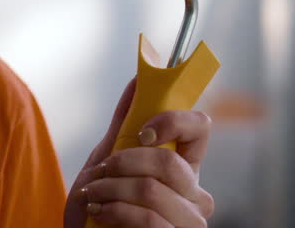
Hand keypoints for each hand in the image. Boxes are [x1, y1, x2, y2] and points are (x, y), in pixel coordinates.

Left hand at [63, 78, 214, 227]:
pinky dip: (113, 211)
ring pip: (152, 190)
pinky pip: (148, 219)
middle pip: (168, 162)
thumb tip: (139, 80)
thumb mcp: (107, 161)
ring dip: (109, 190)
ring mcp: (189, 223)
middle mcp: (196, 196)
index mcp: (185, 169)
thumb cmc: (101, 205)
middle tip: (100, 172)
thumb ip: (124, 125)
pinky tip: (100, 214)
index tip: (143, 132)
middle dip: (122, 163)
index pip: (200, 128)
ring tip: (93, 196)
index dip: (173, 120)